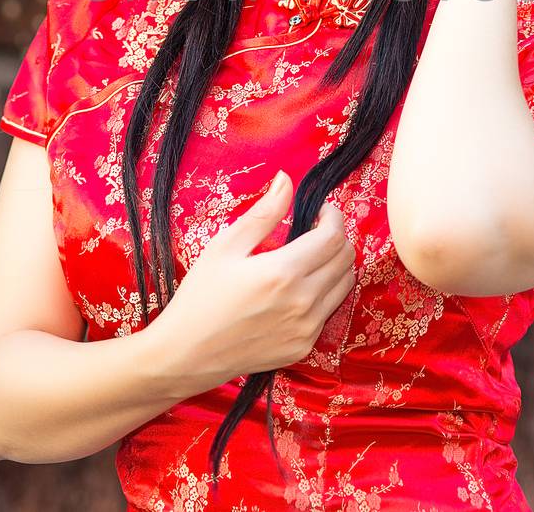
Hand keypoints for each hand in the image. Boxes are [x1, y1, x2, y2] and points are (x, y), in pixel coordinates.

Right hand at [149, 170, 355, 387]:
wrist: (187, 353)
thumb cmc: (200, 295)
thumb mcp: (225, 246)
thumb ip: (263, 212)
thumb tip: (287, 180)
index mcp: (283, 272)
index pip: (334, 237)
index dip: (333, 216)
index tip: (319, 210)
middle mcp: (303, 302)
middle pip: (346, 259)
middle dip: (336, 237)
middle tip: (314, 231)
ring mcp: (306, 328)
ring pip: (344, 286)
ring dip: (335, 264)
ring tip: (308, 257)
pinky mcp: (303, 347)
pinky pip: (328, 311)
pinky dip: (324, 292)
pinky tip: (297, 288)